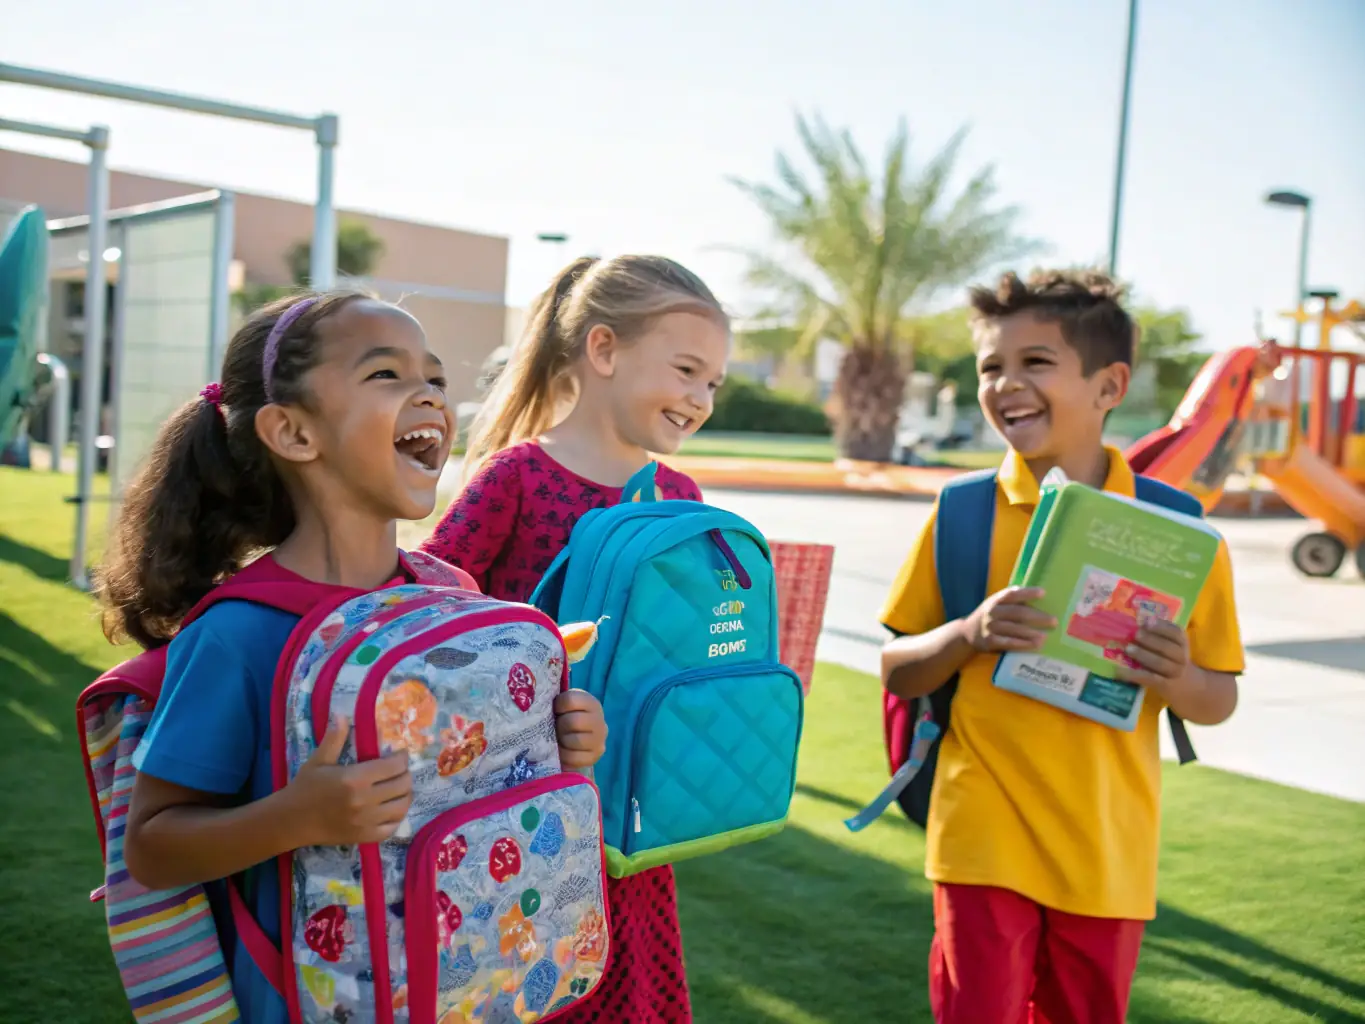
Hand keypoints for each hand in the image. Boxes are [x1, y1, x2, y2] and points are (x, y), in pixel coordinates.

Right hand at [287, 717, 412, 846]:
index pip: (394, 766)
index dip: (402, 758)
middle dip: (406, 774)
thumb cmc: (305, 788)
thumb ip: (334, 738)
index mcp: (355, 778)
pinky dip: (397, 817)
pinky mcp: (364, 837)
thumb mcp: (318, 760)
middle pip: (403, 785)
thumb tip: (341, 715)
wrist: (291, 821)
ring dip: (405, 795)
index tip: (399, 754)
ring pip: (402, 806)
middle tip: (400, 770)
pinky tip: (392, 808)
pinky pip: (392, 828)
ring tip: (400, 788)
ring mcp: (366, 821)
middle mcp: (364, 800)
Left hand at [554, 689, 606, 770]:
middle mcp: (599, 721)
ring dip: (561, 741)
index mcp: (591, 703)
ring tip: (559, 739)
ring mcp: (599, 741)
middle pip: (573, 722)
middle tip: (556, 728)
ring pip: (574, 740)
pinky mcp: (594, 757)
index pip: (570, 700)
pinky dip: (563, 755)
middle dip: (559, 725)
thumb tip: (538, 706)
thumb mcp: (562, 707)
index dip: (557, 706)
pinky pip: (574, 757)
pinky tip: (562, 751)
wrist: (575, 739)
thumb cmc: (564, 719)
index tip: (555, 711)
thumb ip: (554, 703)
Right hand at [960, 586, 1056, 653]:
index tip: (1043, 593)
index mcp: (996, 600)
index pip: (1012, 594)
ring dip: (1031, 633)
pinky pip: (1008, 643)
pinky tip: (1034, 645)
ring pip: (1014, 629)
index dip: (1027, 593)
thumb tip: (1038, 594)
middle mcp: (993, 612)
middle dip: (1037, 617)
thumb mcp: (996, 603)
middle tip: (1054, 621)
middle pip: (1018, 613)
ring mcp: (991, 627)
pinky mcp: (990, 641)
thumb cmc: (990, 616)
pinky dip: (1022, 644)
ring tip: (1046, 637)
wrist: (967, 633)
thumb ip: (1012, 599)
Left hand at [1119, 619, 1190, 698]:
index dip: (1161, 627)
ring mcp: (1175, 672)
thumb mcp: (1170, 645)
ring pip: (1160, 663)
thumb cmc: (1170, 659)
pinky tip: (1120, 671)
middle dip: (1150, 640)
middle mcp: (1182, 657)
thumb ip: (1156, 633)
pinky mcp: (1165, 685)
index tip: (1146, 622)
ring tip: (1128, 649)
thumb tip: (1137, 620)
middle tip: (1135, 634)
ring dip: (1143, 655)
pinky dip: (1133, 674)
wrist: (1185, 685)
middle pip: (1168, 647)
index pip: (1176, 632)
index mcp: (1182, 643)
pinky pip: (1149, 678)